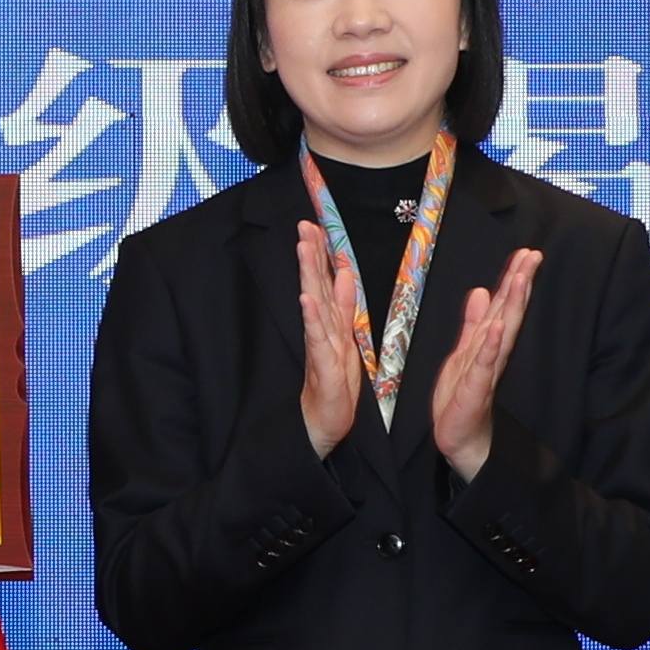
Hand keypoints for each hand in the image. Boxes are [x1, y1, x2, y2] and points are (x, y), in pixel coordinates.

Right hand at [294, 218, 366, 456]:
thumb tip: (345, 273)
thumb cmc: (335, 387)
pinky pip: (316, 338)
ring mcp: (320, 346)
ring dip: (309, 275)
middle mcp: (323, 330)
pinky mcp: (322, 365)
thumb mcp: (346, 340)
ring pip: (315, 304)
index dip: (322, 255)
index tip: (317, 226)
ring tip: (303, 248)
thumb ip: (344, 306)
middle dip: (311, 254)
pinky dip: (311, 317)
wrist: (324, 424)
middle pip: (316, 285)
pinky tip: (305, 298)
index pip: (326, 282)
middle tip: (304, 225)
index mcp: (331, 323)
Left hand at [427, 246, 542, 482]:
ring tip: (521, 279)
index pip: (505, 306)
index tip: (527, 253)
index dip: (515, 280)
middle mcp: (491, 354)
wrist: (460, 440)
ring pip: (501, 334)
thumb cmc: (462, 399)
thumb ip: (473, 325)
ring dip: (512, 306)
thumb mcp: (464, 354)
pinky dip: (491, 347)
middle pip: (509, 314)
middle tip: (533, 256)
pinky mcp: (474, 391)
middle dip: (520, 284)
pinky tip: (497, 328)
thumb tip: (481, 292)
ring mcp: (485, 372)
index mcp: (488, 344)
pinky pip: (484, 366)